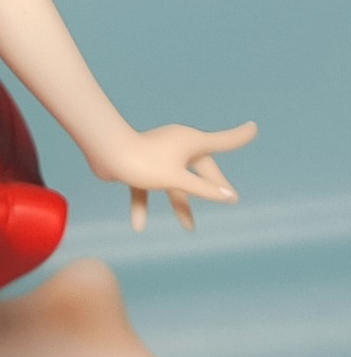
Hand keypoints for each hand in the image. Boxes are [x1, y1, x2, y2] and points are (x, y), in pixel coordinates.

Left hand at [87, 120, 257, 232]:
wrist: (103, 151)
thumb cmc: (141, 162)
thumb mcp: (176, 179)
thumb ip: (204, 188)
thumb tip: (229, 196)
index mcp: (190, 142)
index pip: (222, 141)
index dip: (239, 137)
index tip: (253, 127)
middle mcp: (176, 145)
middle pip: (200, 168)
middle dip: (212, 186)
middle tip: (230, 198)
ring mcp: (158, 155)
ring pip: (175, 182)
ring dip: (180, 204)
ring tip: (189, 229)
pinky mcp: (140, 165)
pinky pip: (146, 186)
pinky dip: (143, 204)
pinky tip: (137, 226)